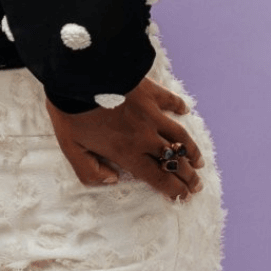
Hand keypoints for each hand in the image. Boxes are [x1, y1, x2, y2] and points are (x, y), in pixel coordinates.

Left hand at [45, 77, 204, 201]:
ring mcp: (150, 113)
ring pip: (179, 135)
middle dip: (188, 177)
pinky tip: (185, 110)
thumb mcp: (71, 148)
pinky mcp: (149, 91)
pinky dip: (179, 106)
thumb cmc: (71, 111)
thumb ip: (89, 170)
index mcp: (127, 152)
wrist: (78, 74)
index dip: (173, 189)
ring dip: (191, 150)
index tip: (183, 196)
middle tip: (197, 186)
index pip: (157, 177)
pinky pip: (169, 100)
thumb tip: (111, 179)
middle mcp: (144, 136)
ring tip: (199, 161)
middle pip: (173, 161)